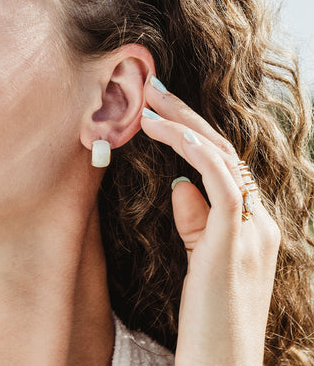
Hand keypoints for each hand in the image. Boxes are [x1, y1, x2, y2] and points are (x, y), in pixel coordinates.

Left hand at [141, 76, 280, 365]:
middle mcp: (260, 219)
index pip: (223, 163)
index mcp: (254, 223)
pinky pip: (217, 177)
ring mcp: (253, 227)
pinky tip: (165, 127)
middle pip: (222, 149)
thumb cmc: (208, 319)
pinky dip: (192, 147)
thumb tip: (181, 186)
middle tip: (153, 88)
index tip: (160, 112)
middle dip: (186, 113)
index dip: (191, 132)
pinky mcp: (237, 237)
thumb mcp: (202, 261)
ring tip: (148, 100)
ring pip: (220, 153)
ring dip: (182, 121)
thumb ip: (197, 222)